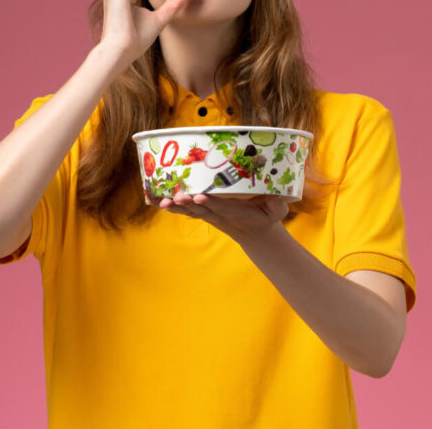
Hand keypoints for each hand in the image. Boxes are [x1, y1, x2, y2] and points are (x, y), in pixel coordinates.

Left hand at [148, 191, 289, 243]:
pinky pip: (185, 210)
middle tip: (174, 198)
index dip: (210, 202)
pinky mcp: (204, 213)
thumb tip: (278, 197)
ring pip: (189, 210)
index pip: (221, 208)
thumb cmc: (268, 218)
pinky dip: (170, 205)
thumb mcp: (277, 212)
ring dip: (175, 206)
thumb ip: (277, 205)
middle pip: (200, 209)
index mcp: (236, 213)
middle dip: (187, 204)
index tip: (199, 197)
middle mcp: (219, 215)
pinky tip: (153, 200)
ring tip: (159, 201)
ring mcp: (210, 215)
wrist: (256, 234)